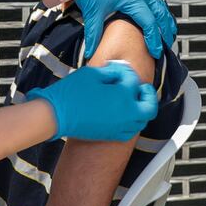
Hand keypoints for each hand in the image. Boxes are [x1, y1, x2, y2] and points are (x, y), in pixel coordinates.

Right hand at [27, 61, 157, 141]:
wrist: (56, 115)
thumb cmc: (71, 93)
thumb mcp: (91, 73)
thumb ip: (110, 71)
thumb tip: (119, 72)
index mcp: (123, 95)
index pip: (133, 80)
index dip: (126, 72)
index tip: (119, 70)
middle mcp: (127, 114)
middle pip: (149, 106)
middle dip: (147, 95)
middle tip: (140, 88)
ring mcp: (120, 127)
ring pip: (142, 121)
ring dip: (141, 109)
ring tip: (133, 101)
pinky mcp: (111, 135)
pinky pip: (130, 131)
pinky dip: (133, 122)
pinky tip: (124, 115)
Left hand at [49, 0, 176, 58]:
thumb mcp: (92, 13)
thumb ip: (94, 35)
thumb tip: (91, 53)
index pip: (149, 22)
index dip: (154, 39)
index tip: (156, 52)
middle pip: (160, 12)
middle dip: (166, 29)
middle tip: (167, 45)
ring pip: (158, 4)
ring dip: (164, 19)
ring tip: (167, 33)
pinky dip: (157, 10)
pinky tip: (155, 18)